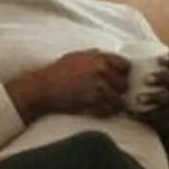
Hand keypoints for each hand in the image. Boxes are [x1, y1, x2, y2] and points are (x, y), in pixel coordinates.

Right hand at [6, 49, 131, 120]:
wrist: (43, 88)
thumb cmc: (58, 71)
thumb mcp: (77, 56)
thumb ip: (96, 56)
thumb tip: (110, 59)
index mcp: (99, 58)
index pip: (125, 65)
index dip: (124, 73)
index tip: (120, 78)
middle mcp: (100, 71)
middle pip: (124, 84)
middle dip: (120, 90)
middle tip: (114, 93)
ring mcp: (97, 88)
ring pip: (118, 100)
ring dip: (114, 104)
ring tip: (107, 104)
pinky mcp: (92, 103)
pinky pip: (108, 111)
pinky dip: (106, 112)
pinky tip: (99, 109)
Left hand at [131, 51, 168, 130]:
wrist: (161, 122)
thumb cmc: (146, 94)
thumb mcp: (144, 81)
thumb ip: (136, 72)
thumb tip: (114, 61)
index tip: (158, 60)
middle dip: (163, 77)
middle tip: (146, 79)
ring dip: (156, 97)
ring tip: (139, 99)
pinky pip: (168, 116)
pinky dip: (151, 114)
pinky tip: (136, 114)